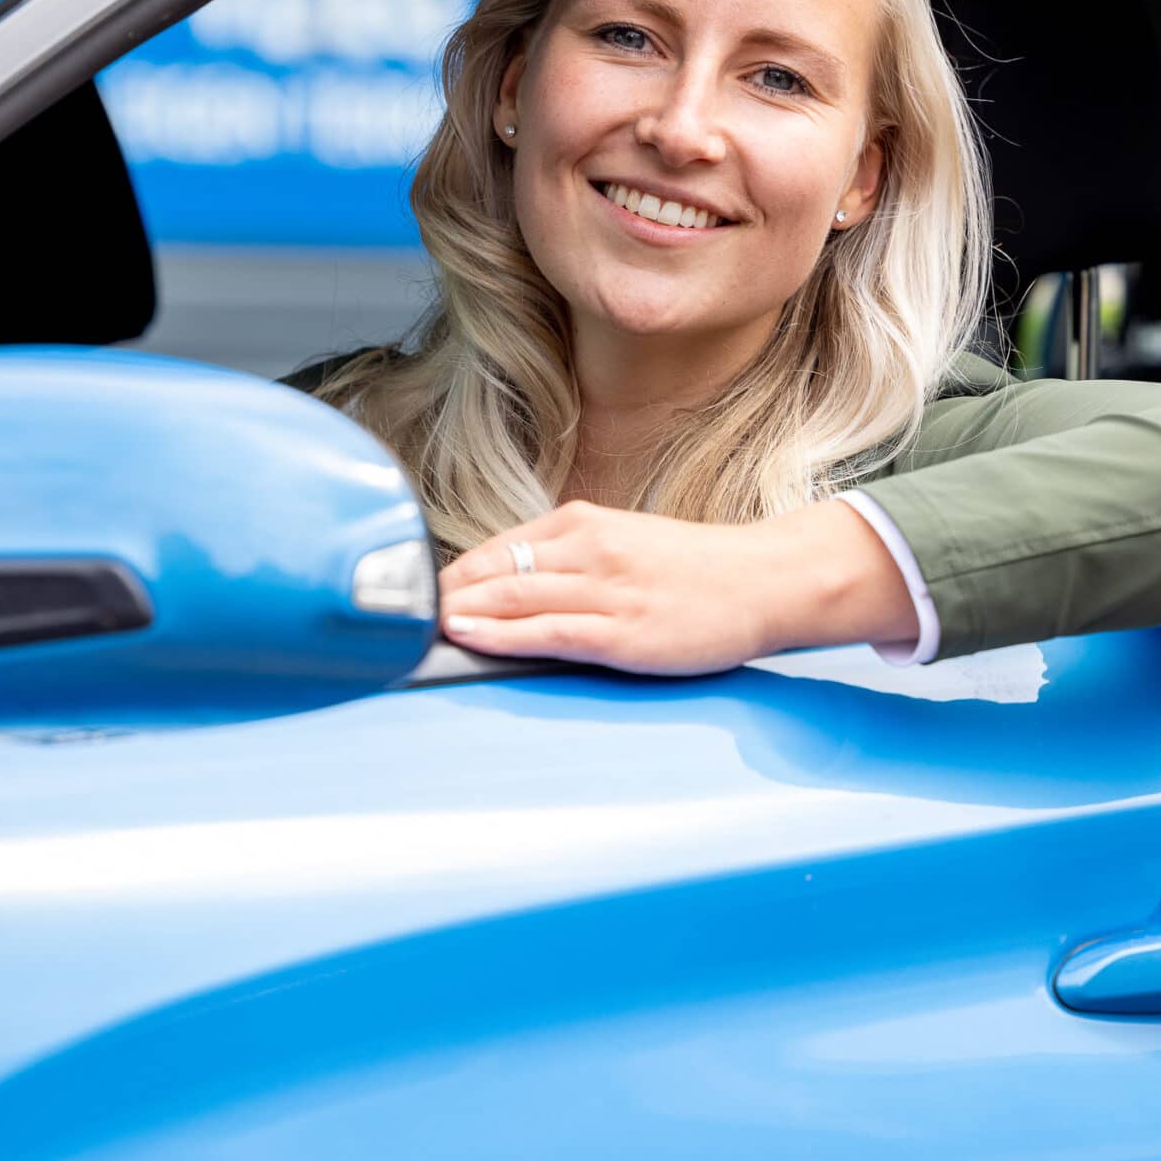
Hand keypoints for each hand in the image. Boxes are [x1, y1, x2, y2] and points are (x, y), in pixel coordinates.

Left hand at [437, 498, 916, 674]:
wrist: (765, 582)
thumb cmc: (697, 570)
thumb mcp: (624, 545)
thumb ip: (570, 561)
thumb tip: (511, 590)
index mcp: (583, 523)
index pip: (496, 549)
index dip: (451, 576)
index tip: (416, 596)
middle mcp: (587, 548)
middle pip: (492, 573)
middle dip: (441, 597)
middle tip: (395, 618)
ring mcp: (604, 589)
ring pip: (511, 599)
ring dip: (458, 616)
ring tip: (417, 633)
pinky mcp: (621, 631)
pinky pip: (546, 630)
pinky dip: (499, 633)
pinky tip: (467, 637)